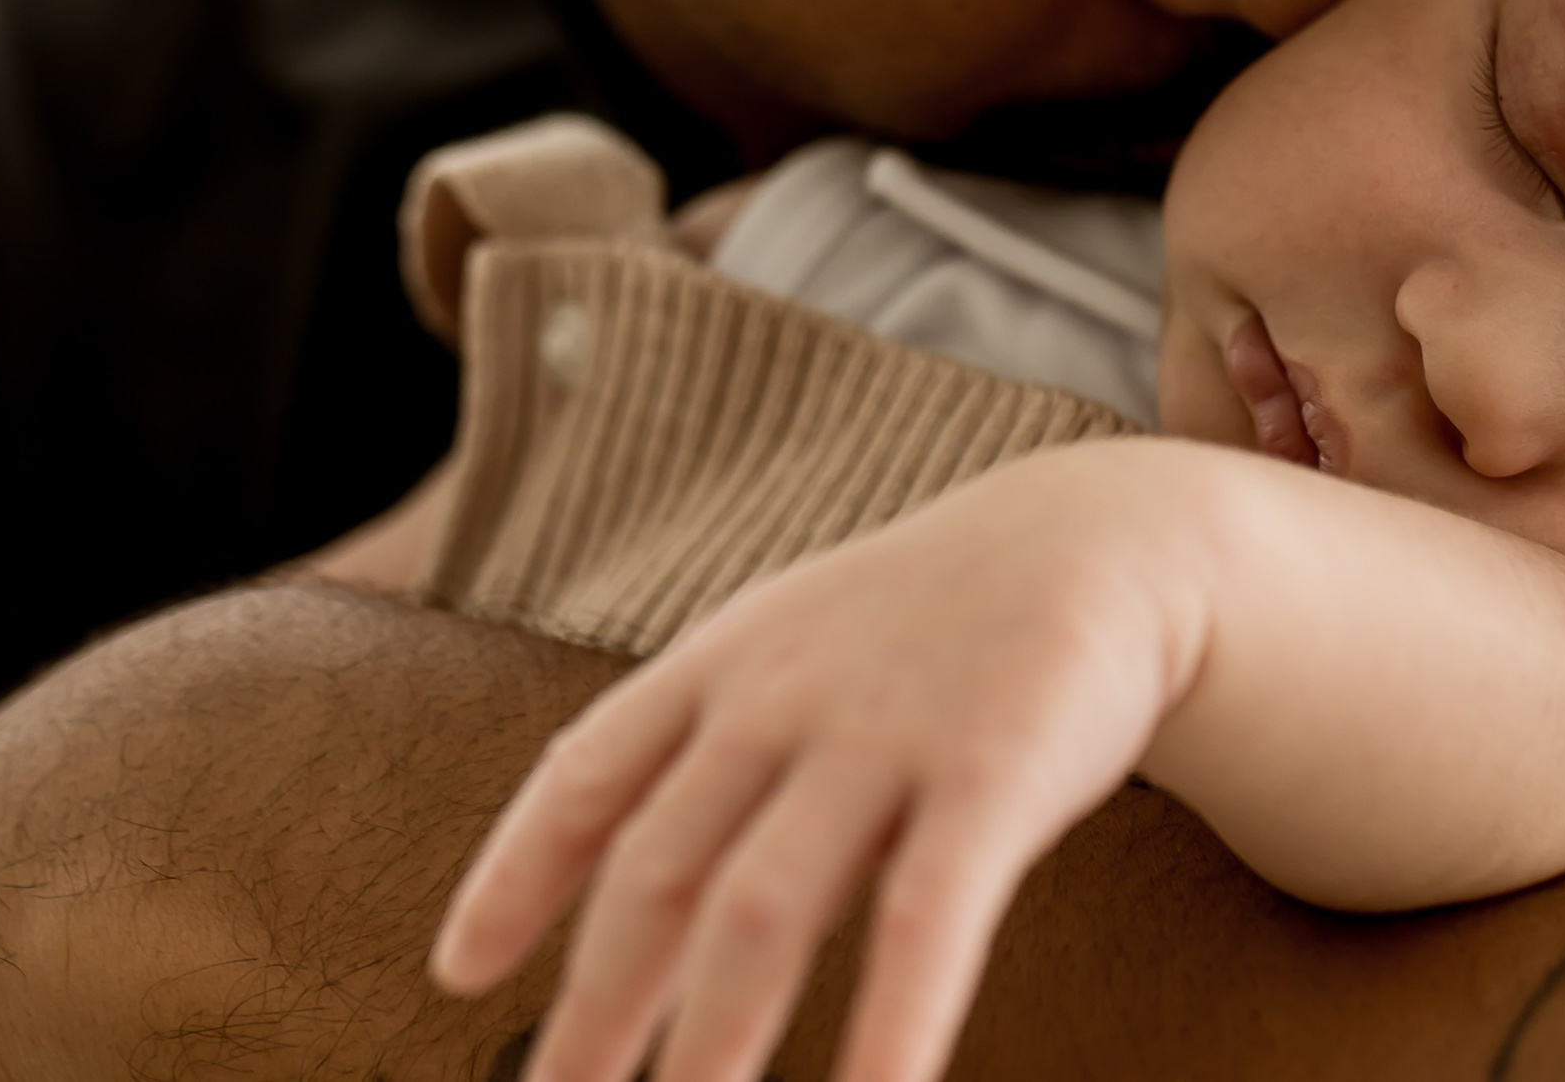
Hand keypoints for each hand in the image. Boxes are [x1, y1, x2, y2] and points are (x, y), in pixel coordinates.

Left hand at [428, 446, 1207, 1081]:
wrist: (1102, 534)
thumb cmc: (938, 619)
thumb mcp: (802, 646)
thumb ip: (719, 741)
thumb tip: (623, 865)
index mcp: (726, 662)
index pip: (589, 771)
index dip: (516, 873)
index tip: (461, 973)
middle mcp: (785, 696)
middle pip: (661, 870)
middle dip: (598, 1007)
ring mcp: (887, 732)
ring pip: (765, 907)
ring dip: (712, 1038)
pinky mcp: (995, 770)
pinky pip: (928, 917)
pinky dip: (890, 1021)